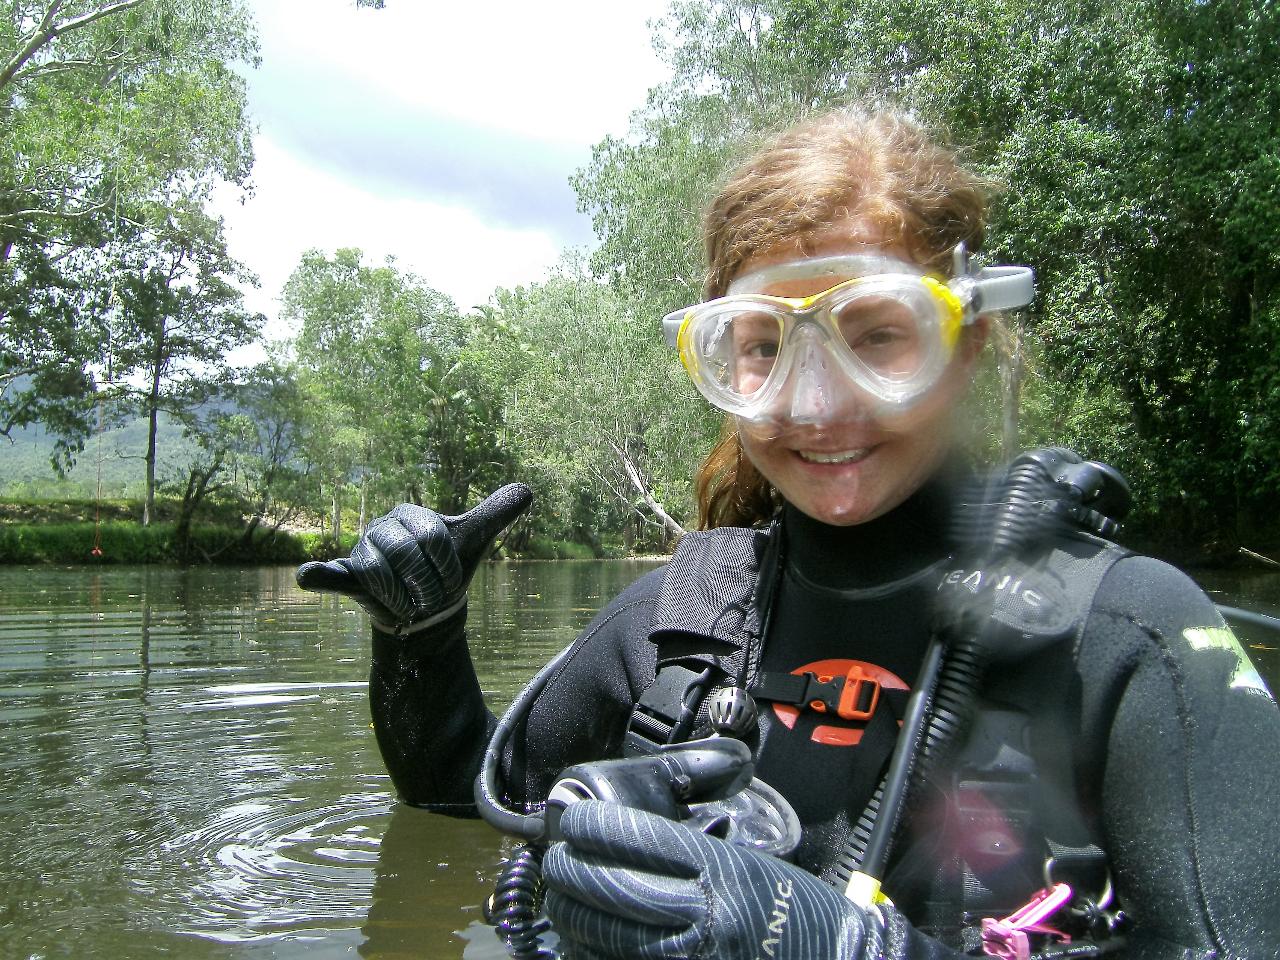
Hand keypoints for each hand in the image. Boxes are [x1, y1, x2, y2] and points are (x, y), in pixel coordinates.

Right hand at [295, 483, 531, 633]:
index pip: (433, 537)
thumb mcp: (473, 540)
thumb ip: (495, 513)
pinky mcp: (346, 576)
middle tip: (431, 601)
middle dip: (425, 585)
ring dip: (400, 598)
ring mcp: (361, 550)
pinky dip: (317, 576)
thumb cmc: (446, 567)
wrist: (424, 605)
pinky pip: (327, 573)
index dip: (446, 567)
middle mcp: (382, 526)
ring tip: (409, 608)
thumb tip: (527, 490)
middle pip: (406, 555)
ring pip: (379, 573)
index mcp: (412, 514)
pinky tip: (307, 576)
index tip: (452, 585)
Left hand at [542, 800, 884, 959]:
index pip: (635, 835)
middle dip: (569, 870)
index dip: (593, 826)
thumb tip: (631, 837)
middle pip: (608, 884)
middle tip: (559, 860)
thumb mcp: (749, 863)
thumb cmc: (795, 912)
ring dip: (572, 913)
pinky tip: (584, 942)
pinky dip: (592, 954)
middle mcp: (702, 911)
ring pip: (605, 932)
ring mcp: (692, 955)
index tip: (576, 821)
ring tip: (563, 899)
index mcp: (718, 867)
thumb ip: (696, 851)